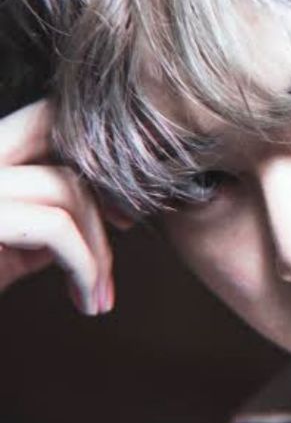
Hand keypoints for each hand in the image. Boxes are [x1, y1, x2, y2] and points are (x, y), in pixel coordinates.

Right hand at [0, 100, 118, 314]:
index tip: (115, 211)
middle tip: (126, 227)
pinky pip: (55, 229)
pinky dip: (85, 266)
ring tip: (97, 297)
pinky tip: (85, 300)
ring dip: (99, 248)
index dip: (88, 155)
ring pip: (66, 188)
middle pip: (56, 129)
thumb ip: (33, 228)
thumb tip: (83, 223)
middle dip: (104, 179)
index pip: (42, 122)